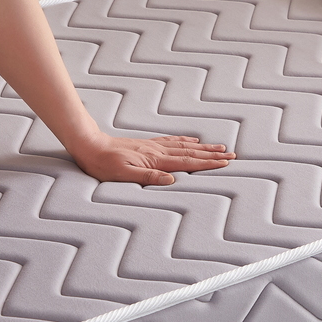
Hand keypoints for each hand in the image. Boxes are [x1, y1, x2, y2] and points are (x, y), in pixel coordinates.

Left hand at [68, 132, 235, 184]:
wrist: (90, 146)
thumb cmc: (103, 164)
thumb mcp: (123, 175)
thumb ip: (148, 177)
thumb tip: (172, 180)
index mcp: (155, 161)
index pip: (187, 162)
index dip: (208, 163)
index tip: (225, 162)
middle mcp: (158, 151)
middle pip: (192, 153)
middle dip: (213, 154)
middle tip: (232, 155)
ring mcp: (154, 146)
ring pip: (185, 146)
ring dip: (204, 148)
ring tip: (220, 147)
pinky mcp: (148, 144)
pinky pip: (172, 141)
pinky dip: (186, 141)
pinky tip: (193, 141)